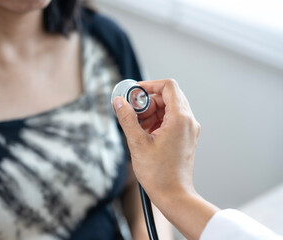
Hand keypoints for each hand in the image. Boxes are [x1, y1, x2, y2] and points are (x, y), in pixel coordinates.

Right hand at [113, 79, 218, 239]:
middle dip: (147, 102)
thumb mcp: (137, 143)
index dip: (149, 85)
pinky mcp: (185, 137)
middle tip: (132, 113)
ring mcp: (188, 129)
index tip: (134, 93)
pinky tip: (145, 134)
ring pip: (168, 108)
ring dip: (150, 112)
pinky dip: (156, 122)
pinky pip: (171, 120)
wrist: (174, 195)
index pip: (168, 86)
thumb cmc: (158, 174)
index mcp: (180, 118)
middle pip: (167, 97)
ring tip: (137, 127)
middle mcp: (188, 121)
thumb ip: (127, 118)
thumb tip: (118, 101)